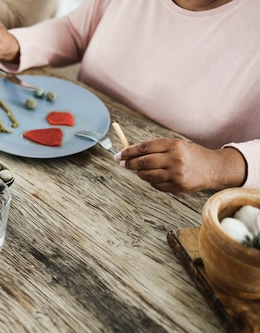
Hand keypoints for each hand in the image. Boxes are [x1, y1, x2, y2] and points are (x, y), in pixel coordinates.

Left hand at [115, 138, 246, 192]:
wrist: (214, 168)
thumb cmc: (189, 155)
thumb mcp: (175, 145)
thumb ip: (154, 148)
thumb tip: (128, 154)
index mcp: (174, 145)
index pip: (144, 147)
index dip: (129, 151)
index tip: (119, 155)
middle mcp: (176, 159)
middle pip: (143, 162)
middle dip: (129, 163)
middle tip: (122, 164)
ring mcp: (177, 175)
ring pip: (147, 175)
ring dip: (140, 173)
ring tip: (141, 170)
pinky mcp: (178, 187)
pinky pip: (155, 185)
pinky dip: (151, 180)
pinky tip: (156, 176)